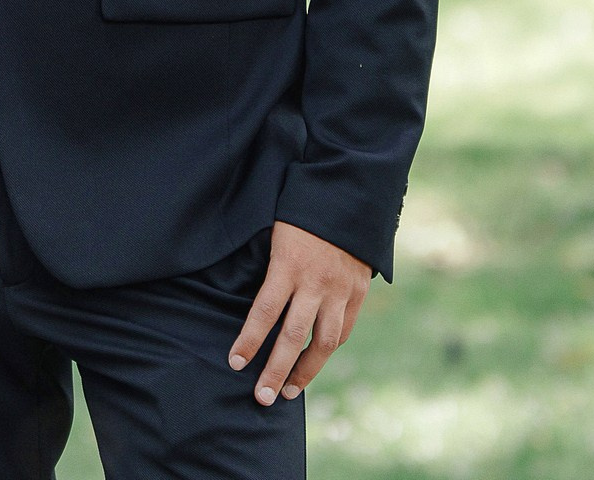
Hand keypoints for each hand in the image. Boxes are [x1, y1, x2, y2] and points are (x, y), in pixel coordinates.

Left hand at [228, 221, 370, 404]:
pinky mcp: (358, 292)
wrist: (350, 195)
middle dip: (275, 371)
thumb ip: (270, 269)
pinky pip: (343, 330)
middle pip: (293, 337)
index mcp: (288, 265)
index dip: (249, 340)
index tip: (235, 362)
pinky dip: (328, 349)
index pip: (265, 312)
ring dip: (305, 371)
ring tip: (288, 391)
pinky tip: (315, 361)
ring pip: (323, 343)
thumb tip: (254, 305)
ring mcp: (340, 290)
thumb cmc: (302, 212)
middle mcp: (315, 282)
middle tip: (260, 397)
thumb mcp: (276, 232)